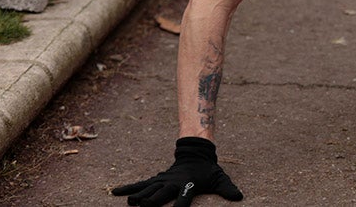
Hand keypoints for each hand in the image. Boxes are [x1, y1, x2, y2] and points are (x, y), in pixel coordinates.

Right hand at [111, 137, 242, 205]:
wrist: (195, 153)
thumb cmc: (208, 171)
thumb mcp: (219, 178)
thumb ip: (227, 188)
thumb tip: (239, 197)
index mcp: (190, 184)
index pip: (186, 196)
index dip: (182, 205)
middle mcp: (174, 182)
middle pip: (162, 193)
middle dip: (153, 200)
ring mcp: (164, 180)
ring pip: (148, 188)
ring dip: (139, 196)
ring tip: (129, 203)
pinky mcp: (156, 178)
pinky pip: (141, 183)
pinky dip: (128, 187)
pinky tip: (116, 192)